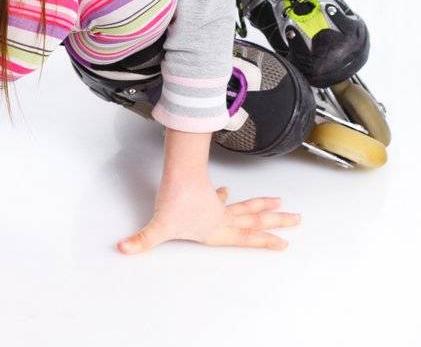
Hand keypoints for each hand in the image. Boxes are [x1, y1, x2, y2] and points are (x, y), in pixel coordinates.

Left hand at [117, 182, 298, 255]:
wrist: (176, 171)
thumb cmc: (174, 200)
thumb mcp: (159, 228)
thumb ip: (142, 241)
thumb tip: (123, 249)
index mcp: (217, 229)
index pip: (247, 238)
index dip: (266, 242)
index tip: (285, 243)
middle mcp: (222, 218)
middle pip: (255, 220)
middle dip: (276, 221)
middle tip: (297, 218)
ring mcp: (215, 204)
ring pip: (245, 206)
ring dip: (261, 206)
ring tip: (278, 202)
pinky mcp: (206, 192)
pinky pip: (223, 197)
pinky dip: (226, 197)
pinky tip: (226, 192)